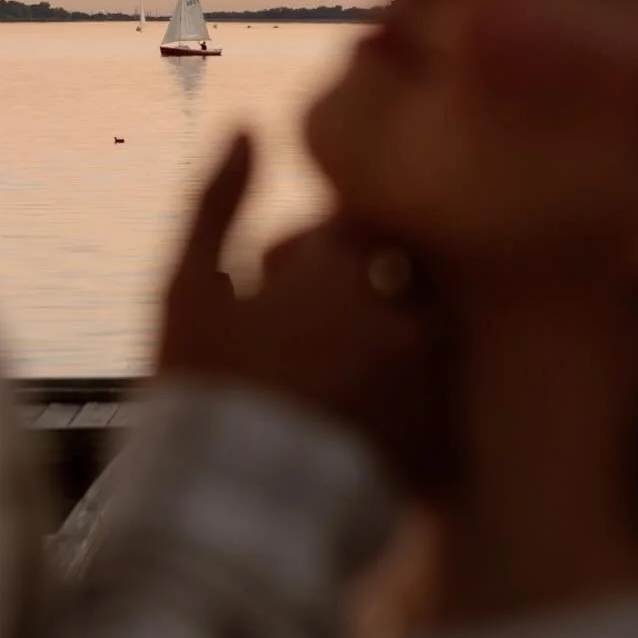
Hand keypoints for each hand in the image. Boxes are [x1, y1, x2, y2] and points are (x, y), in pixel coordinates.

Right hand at [159, 134, 460, 492]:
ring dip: (402, 331)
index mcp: (339, 270)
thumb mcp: (185, 286)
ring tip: (342, 370)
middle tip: (322, 322)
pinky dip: (424, 389)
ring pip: (439, 324)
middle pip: (417, 264)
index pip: (364, 217)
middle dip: (380, 276)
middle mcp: (397, 316)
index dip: (326, 240)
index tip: (287, 275)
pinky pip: (452, 391)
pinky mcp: (440, 438)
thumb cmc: (198, 390)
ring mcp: (425, 380)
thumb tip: (248, 123)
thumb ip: (217, 200)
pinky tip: (368, 417)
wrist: (224, 515)